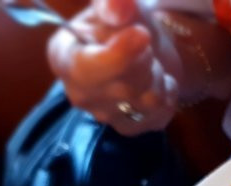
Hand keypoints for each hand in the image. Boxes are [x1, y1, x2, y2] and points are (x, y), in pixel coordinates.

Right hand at [47, 0, 178, 134]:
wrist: (145, 44)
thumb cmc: (124, 20)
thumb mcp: (120, 4)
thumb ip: (114, 2)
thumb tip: (117, 7)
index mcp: (62, 55)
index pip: (86, 69)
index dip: (120, 56)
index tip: (142, 34)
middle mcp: (78, 91)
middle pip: (123, 88)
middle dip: (145, 61)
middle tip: (144, 43)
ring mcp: (104, 115)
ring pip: (147, 102)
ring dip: (158, 76)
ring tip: (148, 61)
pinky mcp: (130, 128)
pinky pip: (161, 113)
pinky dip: (167, 93)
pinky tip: (156, 80)